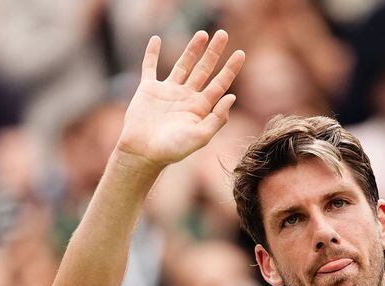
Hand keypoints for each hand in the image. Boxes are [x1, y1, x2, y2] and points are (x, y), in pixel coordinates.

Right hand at [115, 31, 243, 171]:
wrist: (143, 152)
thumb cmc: (173, 150)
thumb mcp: (200, 137)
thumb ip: (217, 118)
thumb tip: (232, 96)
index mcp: (200, 108)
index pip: (219, 84)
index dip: (230, 69)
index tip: (240, 53)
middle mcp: (186, 97)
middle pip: (204, 70)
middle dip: (214, 52)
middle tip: (223, 34)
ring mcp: (167, 92)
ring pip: (182, 65)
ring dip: (192, 49)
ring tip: (202, 34)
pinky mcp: (148, 89)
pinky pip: (149, 67)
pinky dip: (151, 53)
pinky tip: (156, 39)